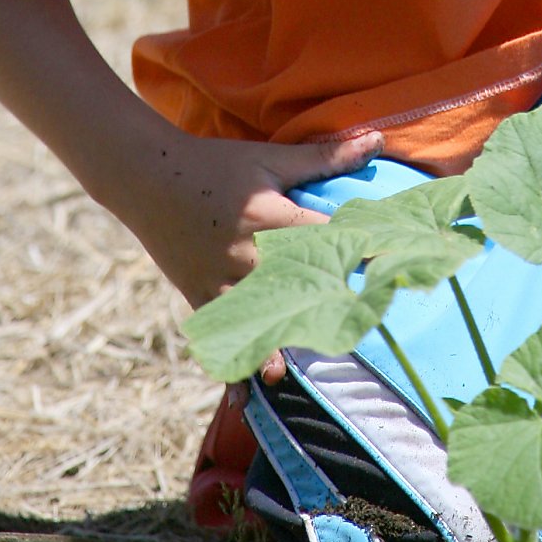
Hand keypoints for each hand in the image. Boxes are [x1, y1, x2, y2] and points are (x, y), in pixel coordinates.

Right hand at [129, 124, 384, 380]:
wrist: (148, 177)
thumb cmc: (217, 165)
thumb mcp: (270, 158)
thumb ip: (325, 157)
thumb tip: (377, 139)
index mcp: (270, 218)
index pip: (328, 240)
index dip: (363, 255)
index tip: (393, 275)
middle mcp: (248, 257)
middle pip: (298, 292)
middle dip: (330, 310)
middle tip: (365, 329)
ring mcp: (222, 282)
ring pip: (261, 324)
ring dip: (286, 347)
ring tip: (309, 372)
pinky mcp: (201, 297)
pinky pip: (221, 339)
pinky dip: (234, 370)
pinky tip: (248, 403)